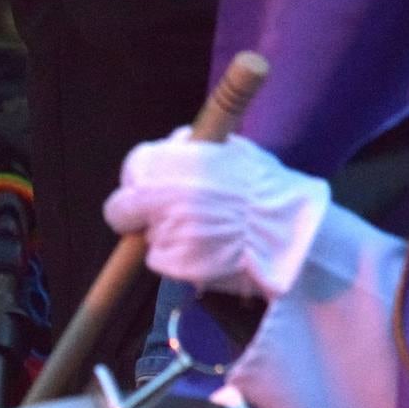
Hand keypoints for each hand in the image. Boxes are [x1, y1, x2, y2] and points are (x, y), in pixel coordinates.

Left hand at [103, 127, 330, 297]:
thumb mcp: (232, 152)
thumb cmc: (265, 190)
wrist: (287, 233)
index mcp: (174, 160)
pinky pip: (161, 260)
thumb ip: (193, 150)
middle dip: (135, 214)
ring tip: (204, 234)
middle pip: (121, 209)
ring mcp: (164, 230)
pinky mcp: (172, 261)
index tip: (150, 188)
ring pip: (146, 236)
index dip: (140, 181)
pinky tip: (206, 252)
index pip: (134, 167)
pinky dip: (177, 258)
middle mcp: (160, 195)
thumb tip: (173, 146)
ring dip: (165, 235)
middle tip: (163, 216)